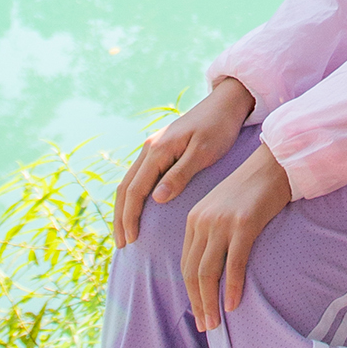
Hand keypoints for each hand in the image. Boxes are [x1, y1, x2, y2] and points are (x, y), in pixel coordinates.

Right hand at [112, 80, 253, 245]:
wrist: (225, 103)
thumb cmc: (219, 128)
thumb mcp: (204, 152)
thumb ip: (180, 175)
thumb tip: (156, 199)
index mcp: (157, 150)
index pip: (135, 190)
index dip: (130, 217)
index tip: (130, 240)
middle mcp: (149, 148)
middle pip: (125, 188)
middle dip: (121, 218)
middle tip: (122, 244)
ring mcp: (151, 148)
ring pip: (128, 182)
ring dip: (123, 209)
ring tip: (125, 233)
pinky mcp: (158, 149)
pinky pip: (137, 176)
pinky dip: (132, 196)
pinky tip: (136, 210)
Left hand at [181, 144, 291, 328]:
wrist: (274, 165)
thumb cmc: (253, 191)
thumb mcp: (223, 210)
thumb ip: (213, 234)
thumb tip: (213, 270)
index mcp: (194, 219)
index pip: (186, 264)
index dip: (190, 292)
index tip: (199, 312)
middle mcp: (202, 221)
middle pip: (193, 271)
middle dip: (197, 303)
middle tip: (205, 326)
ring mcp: (222, 223)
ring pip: (209, 271)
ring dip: (210, 301)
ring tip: (215, 323)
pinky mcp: (243, 224)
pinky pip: (234, 263)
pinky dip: (233, 286)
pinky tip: (234, 304)